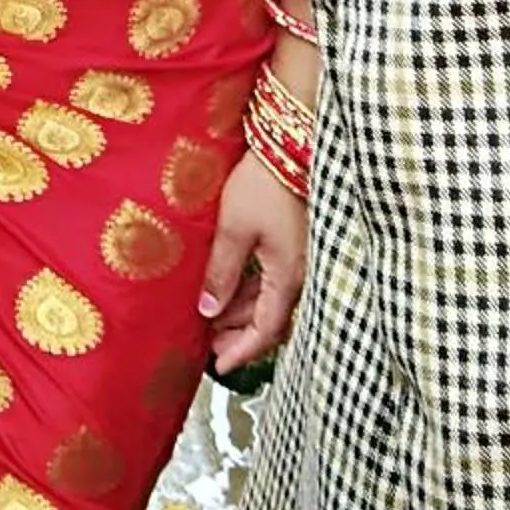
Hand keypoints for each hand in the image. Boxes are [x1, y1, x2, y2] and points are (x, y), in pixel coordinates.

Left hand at [199, 150, 305, 372]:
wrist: (292, 141)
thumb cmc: (265, 181)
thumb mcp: (234, 229)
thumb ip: (221, 272)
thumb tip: (207, 309)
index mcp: (289, 276)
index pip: (266, 330)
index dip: (242, 352)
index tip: (220, 368)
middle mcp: (301, 271)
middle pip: (271, 318)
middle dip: (240, 335)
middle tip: (211, 346)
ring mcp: (301, 256)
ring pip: (272, 298)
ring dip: (244, 312)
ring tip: (213, 319)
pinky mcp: (297, 240)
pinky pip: (275, 278)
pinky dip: (252, 290)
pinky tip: (231, 290)